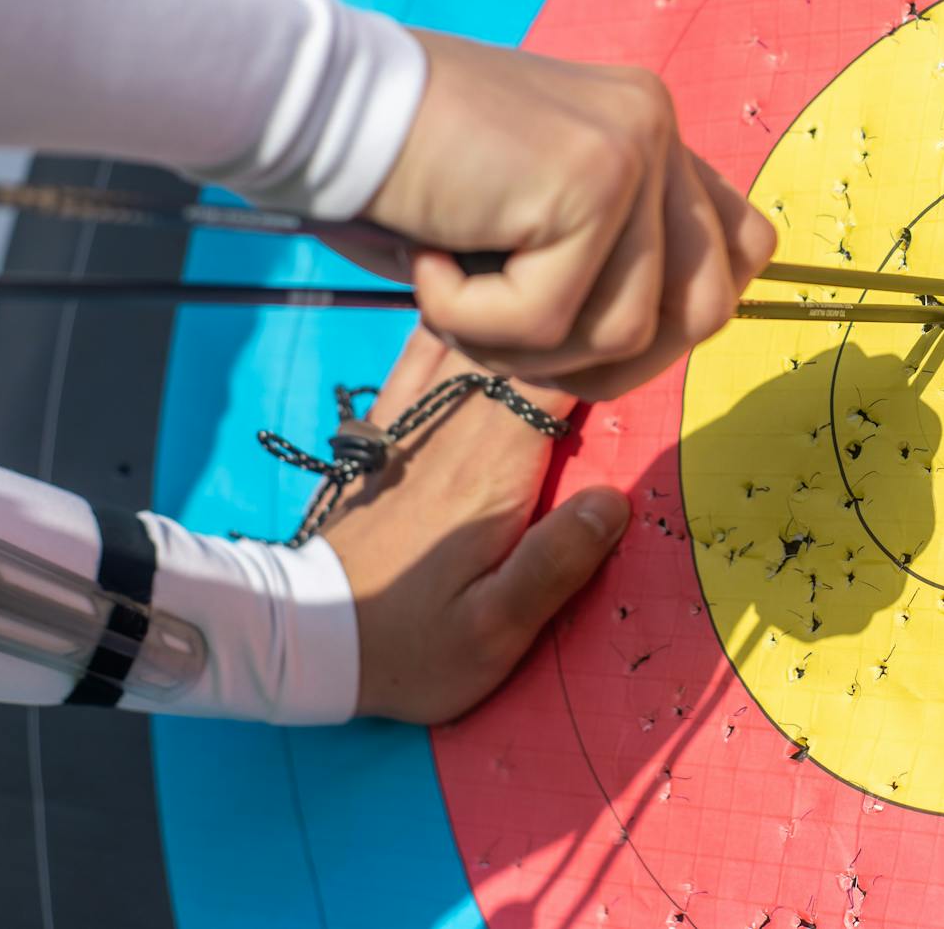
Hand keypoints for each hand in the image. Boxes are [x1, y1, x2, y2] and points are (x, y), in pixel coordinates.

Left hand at [321, 329, 629, 723]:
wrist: (306, 641)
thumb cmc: (412, 648)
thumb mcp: (494, 632)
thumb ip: (555, 565)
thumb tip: (614, 498)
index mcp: (492, 476)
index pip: (556, 383)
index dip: (601, 354)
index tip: (637, 346)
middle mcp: (453, 435)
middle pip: (520, 348)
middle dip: (569, 327)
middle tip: (613, 317)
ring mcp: (413, 425)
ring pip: (470, 335)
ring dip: (515, 315)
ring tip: (556, 294)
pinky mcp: (385, 429)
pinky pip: (419, 351)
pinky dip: (451, 318)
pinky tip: (474, 303)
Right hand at [358, 30, 776, 398]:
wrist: (319, 105)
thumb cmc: (402, 172)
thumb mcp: (526, 218)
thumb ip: (602, 258)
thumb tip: (653, 343)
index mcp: (648, 127)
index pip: (742, 250)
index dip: (675, 319)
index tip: (588, 334)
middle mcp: (656, 124)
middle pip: (704, 309)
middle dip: (610, 362)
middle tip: (513, 339)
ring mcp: (632, 148)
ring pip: (626, 331)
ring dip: (527, 346)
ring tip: (454, 290)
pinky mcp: (589, 182)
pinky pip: (553, 322)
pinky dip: (475, 323)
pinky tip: (428, 259)